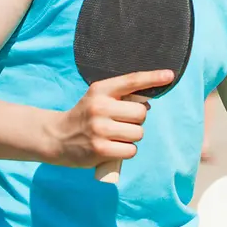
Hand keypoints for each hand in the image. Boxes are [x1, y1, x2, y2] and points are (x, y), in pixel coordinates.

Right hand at [48, 69, 173, 168]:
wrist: (56, 137)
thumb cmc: (85, 116)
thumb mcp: (98, 98)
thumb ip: (120, 96)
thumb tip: (148, 102)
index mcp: (101, 90)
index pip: (132, 80)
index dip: (152, 78)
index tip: (169, 75)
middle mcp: (100, 107)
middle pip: (141, 112)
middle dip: (137, 120)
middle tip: (121, 123)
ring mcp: (100, 129)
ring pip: (138, 132)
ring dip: (132, 136)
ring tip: (115, 136)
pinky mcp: (100, 149)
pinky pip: (131, 149)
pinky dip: (127, 150)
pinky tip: (114, 148)